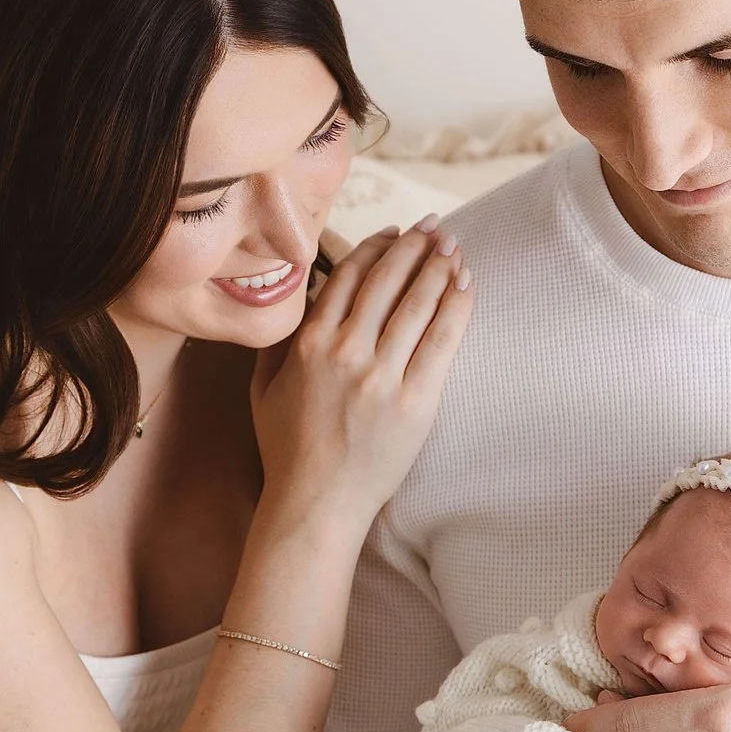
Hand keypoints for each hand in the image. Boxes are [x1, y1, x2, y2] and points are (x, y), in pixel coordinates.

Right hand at [250, 218, 473, 531]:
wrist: (316, 505)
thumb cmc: (288, 450)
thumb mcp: (264, 387)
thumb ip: (279, 339)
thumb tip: (295, 297)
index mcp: (308, 343)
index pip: (350, 275)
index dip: (377, 246)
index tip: (395, 231)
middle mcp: (345, 352)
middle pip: (388, 280)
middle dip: (415, 245)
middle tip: (435, 226)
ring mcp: (382, 377)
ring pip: (418, 303)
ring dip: (439, 268)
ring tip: (454, 248)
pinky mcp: (414, 402)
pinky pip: (442, 340)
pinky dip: (456, 305)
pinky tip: (466, 284)